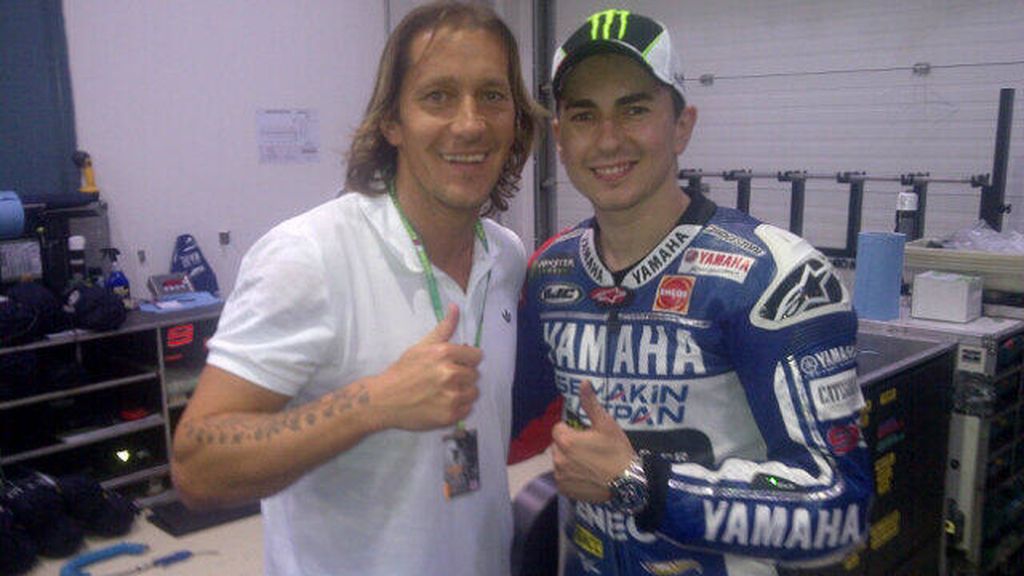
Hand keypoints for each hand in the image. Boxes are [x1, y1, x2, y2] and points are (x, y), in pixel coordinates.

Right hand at [370, 304, 482, 430]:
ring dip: (463, 392)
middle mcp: (450, 374)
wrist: (384, 400)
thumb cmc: (402, 371)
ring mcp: (451, 396)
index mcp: (444, 354)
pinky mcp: (450, 415)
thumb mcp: (422, 346)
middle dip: (463, 376)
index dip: (467, 360)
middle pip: (475, 375)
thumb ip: (444, 328)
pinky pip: (468, 409)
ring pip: (473, 392)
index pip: (476, 356)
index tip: (457, 364)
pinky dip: (459, 407)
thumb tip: (456, 307)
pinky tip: (443, 403)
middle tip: (445, 379)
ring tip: (445, 392)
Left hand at [551, 381, 635, 501]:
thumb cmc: (617, 451)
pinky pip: (562, 477)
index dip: (572, 430)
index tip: (587, 436)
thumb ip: (590, 404)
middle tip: (590, 450)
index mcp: (566, 441)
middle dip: (569, 445)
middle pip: (558, 445)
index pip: (559, 429)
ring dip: (569, 460)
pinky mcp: (564, 490)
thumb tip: (583, 382)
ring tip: (589, 464)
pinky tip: (586, 475)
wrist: (628, 483)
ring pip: (560, 461)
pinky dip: (570, 476)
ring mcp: (560, 476)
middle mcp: (558, 459)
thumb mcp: (606, 424)